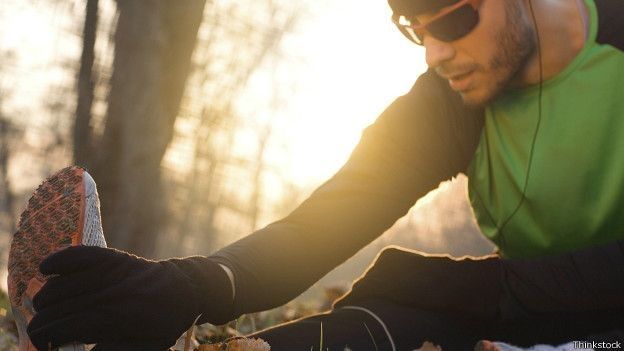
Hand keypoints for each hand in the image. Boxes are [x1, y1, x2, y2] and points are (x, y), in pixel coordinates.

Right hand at [27, 245, 232, 350]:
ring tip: (46, 308)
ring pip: (60, 285)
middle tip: (42, 332)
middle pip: (57, 308)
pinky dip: (59, 259)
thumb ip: (114, 350)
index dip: (45, 338)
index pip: (65, 328)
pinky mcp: (114, 258)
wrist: (186, 290)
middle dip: (41, 323)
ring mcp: (110, 273)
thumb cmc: (164, 324)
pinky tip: (46, 269)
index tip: (40, 344)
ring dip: (46, 298)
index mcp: (115, 319)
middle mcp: (109, 294)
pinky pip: (80, 254)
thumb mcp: (145, 346)